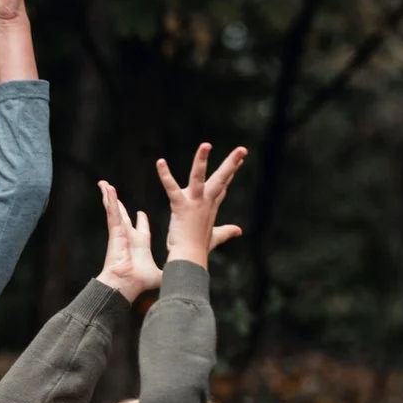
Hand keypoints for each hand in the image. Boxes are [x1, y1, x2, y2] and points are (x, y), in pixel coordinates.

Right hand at [93, 180, 159, 301]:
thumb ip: (170, 273)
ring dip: (110, 197)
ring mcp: (120, 232)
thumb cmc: (139, 283)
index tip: (141, 213)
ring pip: (115, 210)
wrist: (125, 285)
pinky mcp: (115, 231)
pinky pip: (112, 212)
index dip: (141, 222)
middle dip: (119, 205)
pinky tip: (107, 189)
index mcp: (140, 245)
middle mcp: (128, 236)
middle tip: (115, 193)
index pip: (140, 229)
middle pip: (124, 216)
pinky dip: (109, 200)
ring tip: (105, 184)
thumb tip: (182, 278)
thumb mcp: (159, 275)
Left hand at [156, 144, 247, 267]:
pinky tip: (160, 162)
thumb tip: (238, 230)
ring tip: (206, 145)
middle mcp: (206, 202)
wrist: (189, 258)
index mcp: (211, 206)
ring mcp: (195, 203)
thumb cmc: (199, 248)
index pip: (223, 185)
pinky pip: (172, 188)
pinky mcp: (181, 206)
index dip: (231, 172)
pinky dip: (165, 175)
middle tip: (243, 149)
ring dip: (201, 160)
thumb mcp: (216, 237)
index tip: (239, 159)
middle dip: (232, 163)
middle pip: (221, 179)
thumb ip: (226, 232)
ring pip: (199, 177)